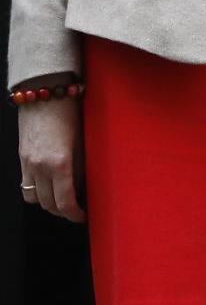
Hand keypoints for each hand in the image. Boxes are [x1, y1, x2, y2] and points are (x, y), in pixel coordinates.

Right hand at [18, 80, 85, 223]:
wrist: (46, 88)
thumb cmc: (71, 109)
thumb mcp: (83, 139)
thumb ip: (82, 166)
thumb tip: (84, 186)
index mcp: (60, 162)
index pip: (65, 202)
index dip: (75, 214)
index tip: (84, 216)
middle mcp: (40, 166)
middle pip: (49, 204)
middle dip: (64, 211)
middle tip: (77, 208)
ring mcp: (28, 163)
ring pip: (34, 199)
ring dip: (48, 203)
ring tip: (63, 198)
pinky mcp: (22, 157)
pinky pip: (25, 186)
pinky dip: (36, 191)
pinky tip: (48, 185)